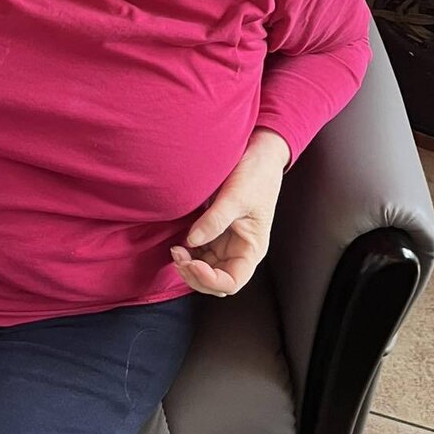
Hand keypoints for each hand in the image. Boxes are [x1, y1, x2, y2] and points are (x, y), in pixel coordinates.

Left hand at [171, 128, 289, 296]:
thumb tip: (191, 241)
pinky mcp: (215, 230)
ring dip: (189, 266)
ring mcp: (226, 242)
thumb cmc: (256, 175)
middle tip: (178, 256)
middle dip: (195, 275)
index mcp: (252, 249)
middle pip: (215, 280)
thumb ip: (215, 220)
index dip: (210, 280)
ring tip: (175, 250)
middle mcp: (239, 250)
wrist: (258, 152)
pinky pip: (199, 251)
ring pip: (204, 268)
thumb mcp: (236, 196)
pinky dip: (188, 252)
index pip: (232, 282)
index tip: (192, 264)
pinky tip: (179, 242)